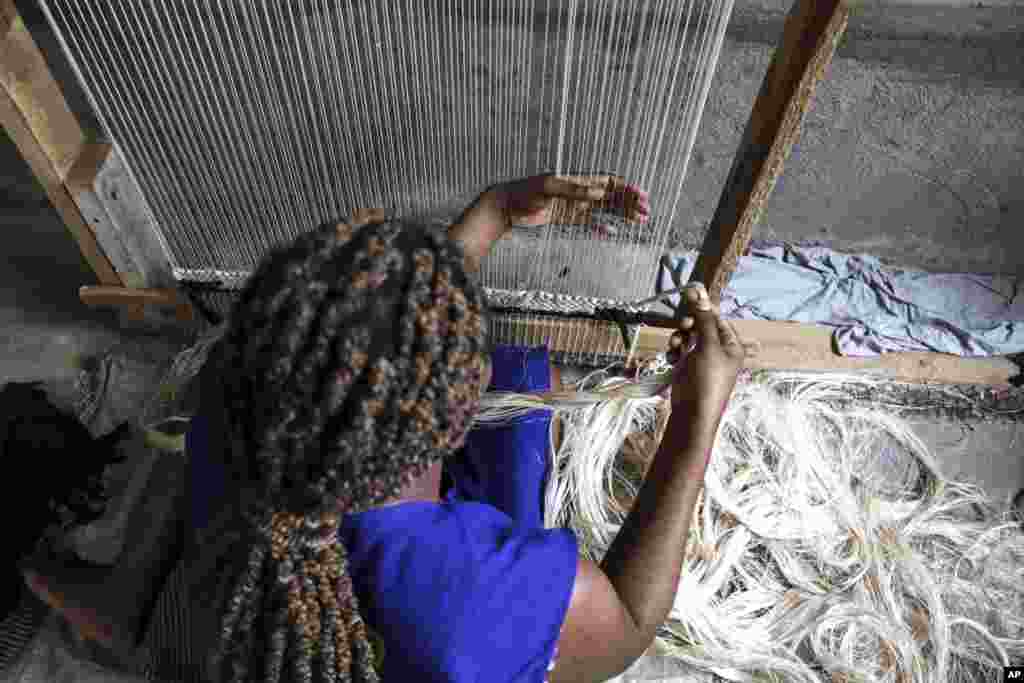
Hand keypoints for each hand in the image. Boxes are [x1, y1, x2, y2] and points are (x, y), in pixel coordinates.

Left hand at [490, 173, 649, 228]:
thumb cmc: (525, 192)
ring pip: (603, 209)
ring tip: (637, 221)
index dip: (627, 188)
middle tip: (645, 213)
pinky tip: (610, 232)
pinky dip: (600, 226)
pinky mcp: (565, 218)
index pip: (608, 183)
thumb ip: (574, 189)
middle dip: (629, 203)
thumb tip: (599, 192)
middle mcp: (578, 191)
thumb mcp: (549, 187)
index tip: (642, 196)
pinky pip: (588, 222)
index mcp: (578, 180)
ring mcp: (573, 205)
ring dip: (620, 214)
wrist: (506, 206)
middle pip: (610, 196)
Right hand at [665, 283, 745, 418]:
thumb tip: (699, 291)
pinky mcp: (688, 367)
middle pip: (701, 326)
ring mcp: (702, 359)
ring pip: (688, 337)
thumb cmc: (707, 381)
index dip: (703, 309)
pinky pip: (680, 351)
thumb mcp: (707, 346)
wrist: (692, 414)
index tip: (689, 297)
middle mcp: (718, 351)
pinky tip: (672, 358)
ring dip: (679, 339)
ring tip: (675, 347)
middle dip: (689, 326)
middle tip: (683, 327)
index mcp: (731, 345)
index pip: (717, 318)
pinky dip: (674, 352)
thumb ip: (702, 318)